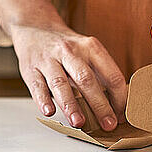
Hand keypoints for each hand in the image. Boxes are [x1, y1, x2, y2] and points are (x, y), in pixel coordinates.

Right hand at [0, 0, 126, 130]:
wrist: (34, 27)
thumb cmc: (67, 47)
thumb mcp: (88, 51)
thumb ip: (100, 74)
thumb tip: (116, 106)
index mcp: (91, 47)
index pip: (111, 74)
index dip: (119, 97)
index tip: (121, 115)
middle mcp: (70, 51)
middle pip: (87, 80)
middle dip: (100, 105)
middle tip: (108, 125)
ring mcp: (49, 60)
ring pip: (61, 84)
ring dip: (71, 105)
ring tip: (79, 123)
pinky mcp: (30, 69)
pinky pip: (37, 86)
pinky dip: (43, 100)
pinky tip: (50, 112)